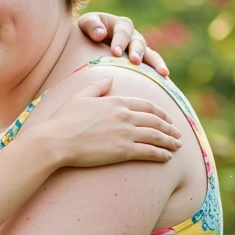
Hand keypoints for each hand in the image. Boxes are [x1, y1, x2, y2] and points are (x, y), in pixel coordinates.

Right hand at [41, 74, 180, 166]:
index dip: (160, 112)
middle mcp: (125, 115)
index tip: (167, 118)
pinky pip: (149, 151)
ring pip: (156, 136)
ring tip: (178, 146)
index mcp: (116, 101)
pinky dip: (162, 154)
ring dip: (170, 141)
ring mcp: (126, 133)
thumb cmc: (64, 119)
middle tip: (178, 133)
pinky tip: (168, 157)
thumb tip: (110, 77)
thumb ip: (97, 86)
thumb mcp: (80, 97)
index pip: (146, 105)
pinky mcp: (124, 151)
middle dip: (170, 127)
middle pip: (155, 120)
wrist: (57, 140)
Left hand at [78, 11, 168, 75]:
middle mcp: (133, 36)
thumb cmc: (88, 31)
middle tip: (134, 61)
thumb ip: (92, 26)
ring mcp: (139, 49)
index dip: (120, 41)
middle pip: (138, 43)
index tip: (116, 53)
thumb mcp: (86, 24)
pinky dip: (158, 71)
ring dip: (155, 63)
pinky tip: (165, 80)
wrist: (90, 42)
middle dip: (137, 52)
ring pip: (150, 54)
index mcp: (120, 24)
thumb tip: (100, 34)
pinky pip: (153, 66)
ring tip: (162, 73)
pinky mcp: (142, 61)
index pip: (122, 32)